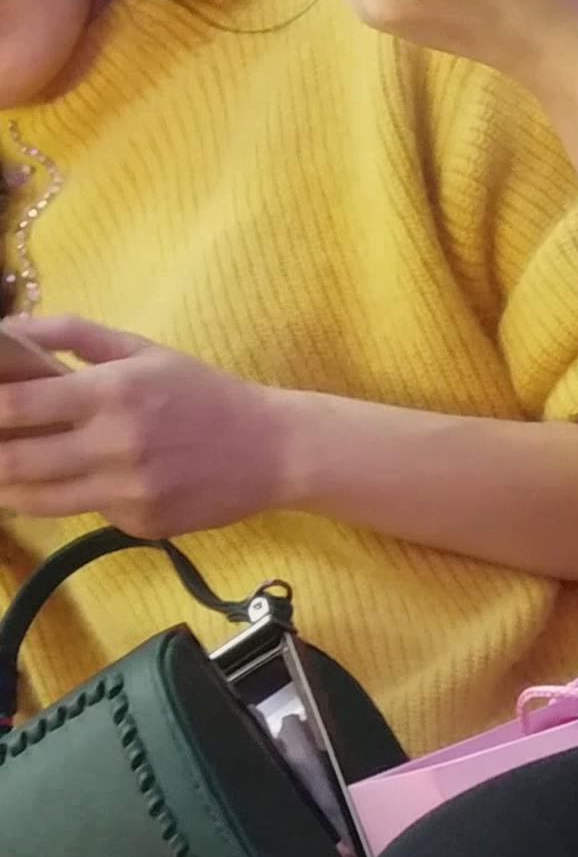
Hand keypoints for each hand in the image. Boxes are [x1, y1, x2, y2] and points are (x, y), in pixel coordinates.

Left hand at [0, 324, 293, 535]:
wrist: (272, 450)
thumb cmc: (202, 392)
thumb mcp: (142, 349)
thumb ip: (72, 334)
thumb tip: (9, 331)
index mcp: (112, 392)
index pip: (17, 405)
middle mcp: (115, 446)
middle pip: (15, 462)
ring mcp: (128, 492)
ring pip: (37, 500)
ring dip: (7, 488)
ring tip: (3, 475)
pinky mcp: (141, 525)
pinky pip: (85, 513)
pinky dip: (70, 500)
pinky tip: (81, 483)